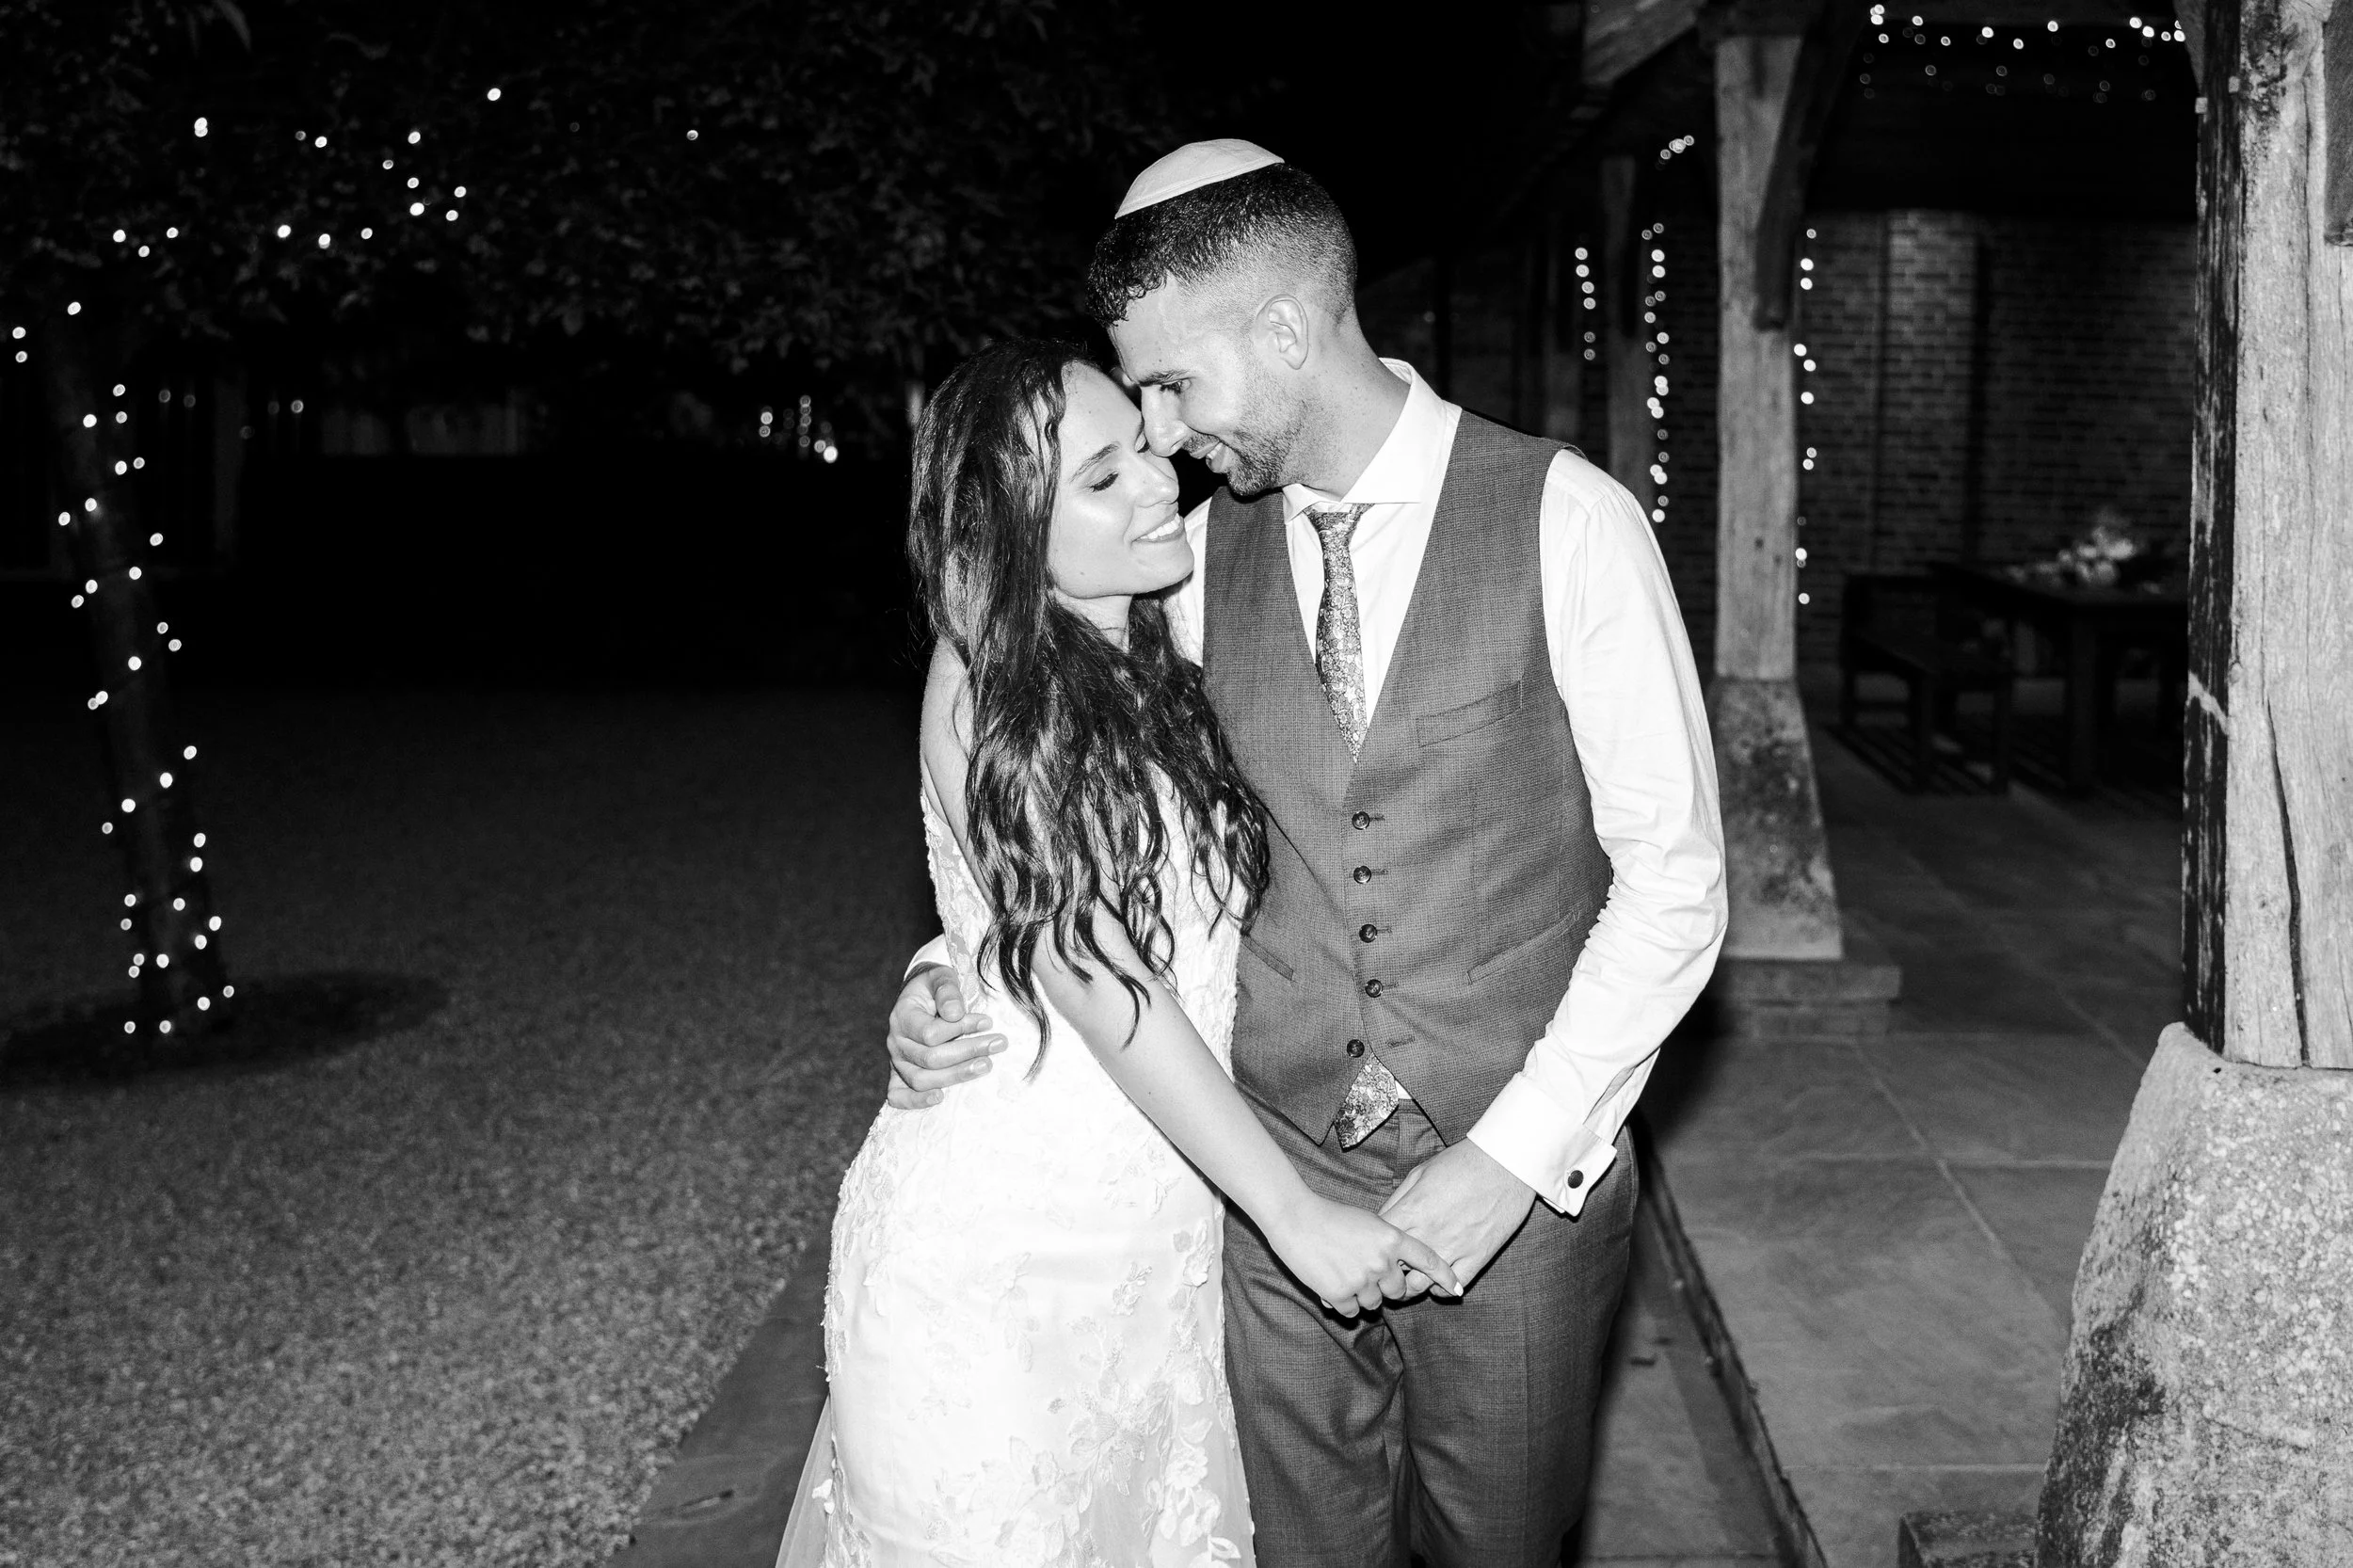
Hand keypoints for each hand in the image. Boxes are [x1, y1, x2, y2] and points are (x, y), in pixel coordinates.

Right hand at [884, 962, 1005, 1109]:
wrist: (919, 998)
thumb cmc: (933, 987)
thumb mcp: (940, 977)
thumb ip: (947, 991)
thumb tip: (955, 1013)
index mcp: (902, 1017)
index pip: (930, 1033)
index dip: (961, 1029)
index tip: (987, 1021)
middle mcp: (896, 1042)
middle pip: (930, 1058)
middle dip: (968, 1052)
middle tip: (998, 1044)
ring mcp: (896, 1062)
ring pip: (921, 1079)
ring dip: (956, 1076)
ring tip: (986, 1065)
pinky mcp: (899, 1076)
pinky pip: (898, 1096)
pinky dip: (916, 1101)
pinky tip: (939, 1098)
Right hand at [1265, 1195, 1460, 1317]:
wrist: (1295, 1219)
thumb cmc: (1331, 1216)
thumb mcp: (1369, 1221)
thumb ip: (1387, 1242)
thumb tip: (1399, 1266)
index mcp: (1391, 1238)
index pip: (1428, 1260)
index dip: (1445, 1276)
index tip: (1457, 1289)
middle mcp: (1381, 1260)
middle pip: (1399, 1290)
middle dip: (1386, 1288)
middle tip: (1367, 1275)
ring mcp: (1361, 1279)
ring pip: (1374, 1304)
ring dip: (1362, 1296)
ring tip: (1342, 1274)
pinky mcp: (1340, 1294)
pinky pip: (1351, 1312)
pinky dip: (1343, 1304)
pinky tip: (1330, 1284)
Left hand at [1378, 1139, 1535, 1296]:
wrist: (1506, 1163)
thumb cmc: (1461, 1162)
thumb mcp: (1420, 1173)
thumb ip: (1398, 1200)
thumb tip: (1382, 1222)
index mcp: (1412, 1210)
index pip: (1379, 1242)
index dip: (1374, 1248)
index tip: (1376, 1249)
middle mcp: (1429, 1233)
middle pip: (1394, 1268)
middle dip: (1387, 1270)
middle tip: (1388, 1270)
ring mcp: (1454, 1248)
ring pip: (1419, 1285)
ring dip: (1411, 1285)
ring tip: (1411, 1278)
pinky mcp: (1478, 1257)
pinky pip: (1452, 1287)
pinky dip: (1441, 1289)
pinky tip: (1438, 1280)